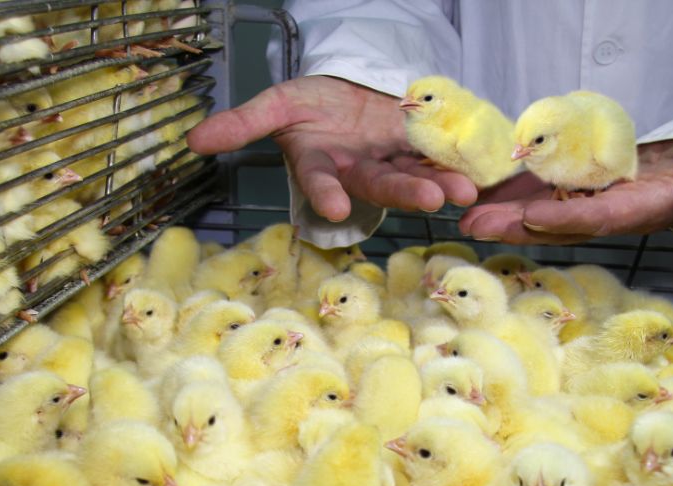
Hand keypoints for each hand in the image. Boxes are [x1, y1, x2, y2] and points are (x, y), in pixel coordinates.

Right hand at [187, 76, 477, 221]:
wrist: (346, 90)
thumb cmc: (310, 102)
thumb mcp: (277, 105)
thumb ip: (242, 123)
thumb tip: (192, 140)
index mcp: (322, 164)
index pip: (320, 180)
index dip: (326, 193)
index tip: (332, 207)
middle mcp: (358, 171)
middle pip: (379, 185)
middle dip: (403, 194)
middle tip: (428, 201)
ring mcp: (391, 162)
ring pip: (415, 177)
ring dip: (440, 185)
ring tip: (463, 191)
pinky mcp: (417, 149)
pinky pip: (439, 158)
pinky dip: (459, 163)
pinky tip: (480, 170)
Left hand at [457, 134, 672, 243]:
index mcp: (640, 210)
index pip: (602, 218)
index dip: (570, 218)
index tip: (536, 215)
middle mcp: (605, 214)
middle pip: (555, 222)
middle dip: (514, 224)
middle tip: (473, 223)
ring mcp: (585, 203)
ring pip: (537, 209)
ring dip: (499, 212)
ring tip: (459, 211)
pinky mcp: (572, 189)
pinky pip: (534, 192)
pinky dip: (504, 192)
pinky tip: (469, 190)